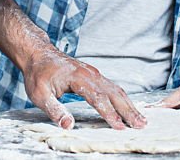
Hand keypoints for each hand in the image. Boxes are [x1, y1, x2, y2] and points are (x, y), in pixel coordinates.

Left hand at [22, 45, 145, 130]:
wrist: (38, 54)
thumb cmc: (38, 74)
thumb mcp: (39, 94)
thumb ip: (54, 109)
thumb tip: (68, 125)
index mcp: (78, 77)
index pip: (97, 97)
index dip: (109, 113)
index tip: (120, 127)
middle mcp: (90, 74)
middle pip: (113, 93)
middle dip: (128, 110)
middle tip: (141, 125)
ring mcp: (94, 73)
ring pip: (116, 89)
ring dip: (129, 105)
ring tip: (141, 119)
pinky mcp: (94, 75)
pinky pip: (112, 87)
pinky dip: (124, 98)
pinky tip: (129, 107)